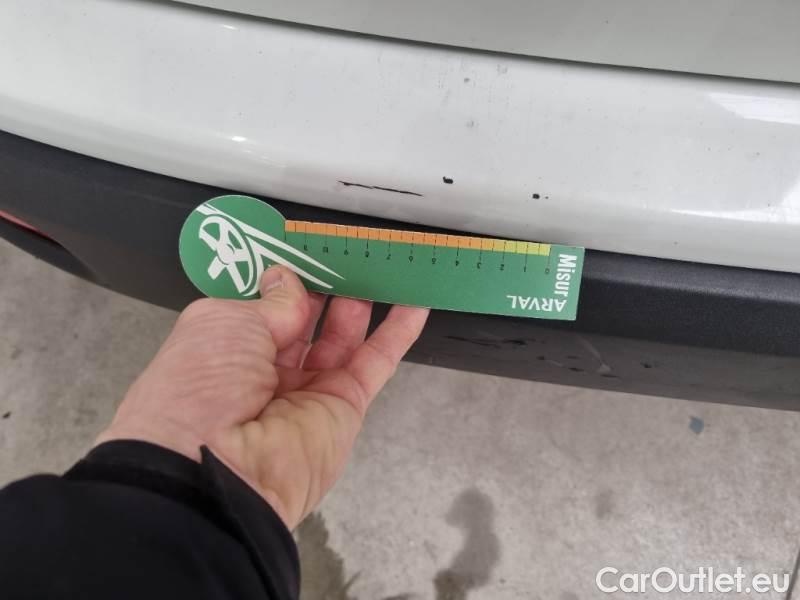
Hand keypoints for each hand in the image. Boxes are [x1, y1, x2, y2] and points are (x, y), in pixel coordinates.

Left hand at [96, 266, 428, 528]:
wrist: (217, 467)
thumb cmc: (202, 384)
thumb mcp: (224, 323)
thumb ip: (269, 300)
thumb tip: (287, 281)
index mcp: (226, 348)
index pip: (262, 305)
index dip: (285, 277)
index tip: (308, 247)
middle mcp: (265, 369)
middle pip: (305, 320)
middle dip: (325, 285)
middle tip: (349, 251)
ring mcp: (307, 389)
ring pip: (341, 338)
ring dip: (361, 302)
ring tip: (381, 265)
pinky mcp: (344, 406)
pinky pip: (374, 363)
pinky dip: (397, 334)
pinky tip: (415, 303)